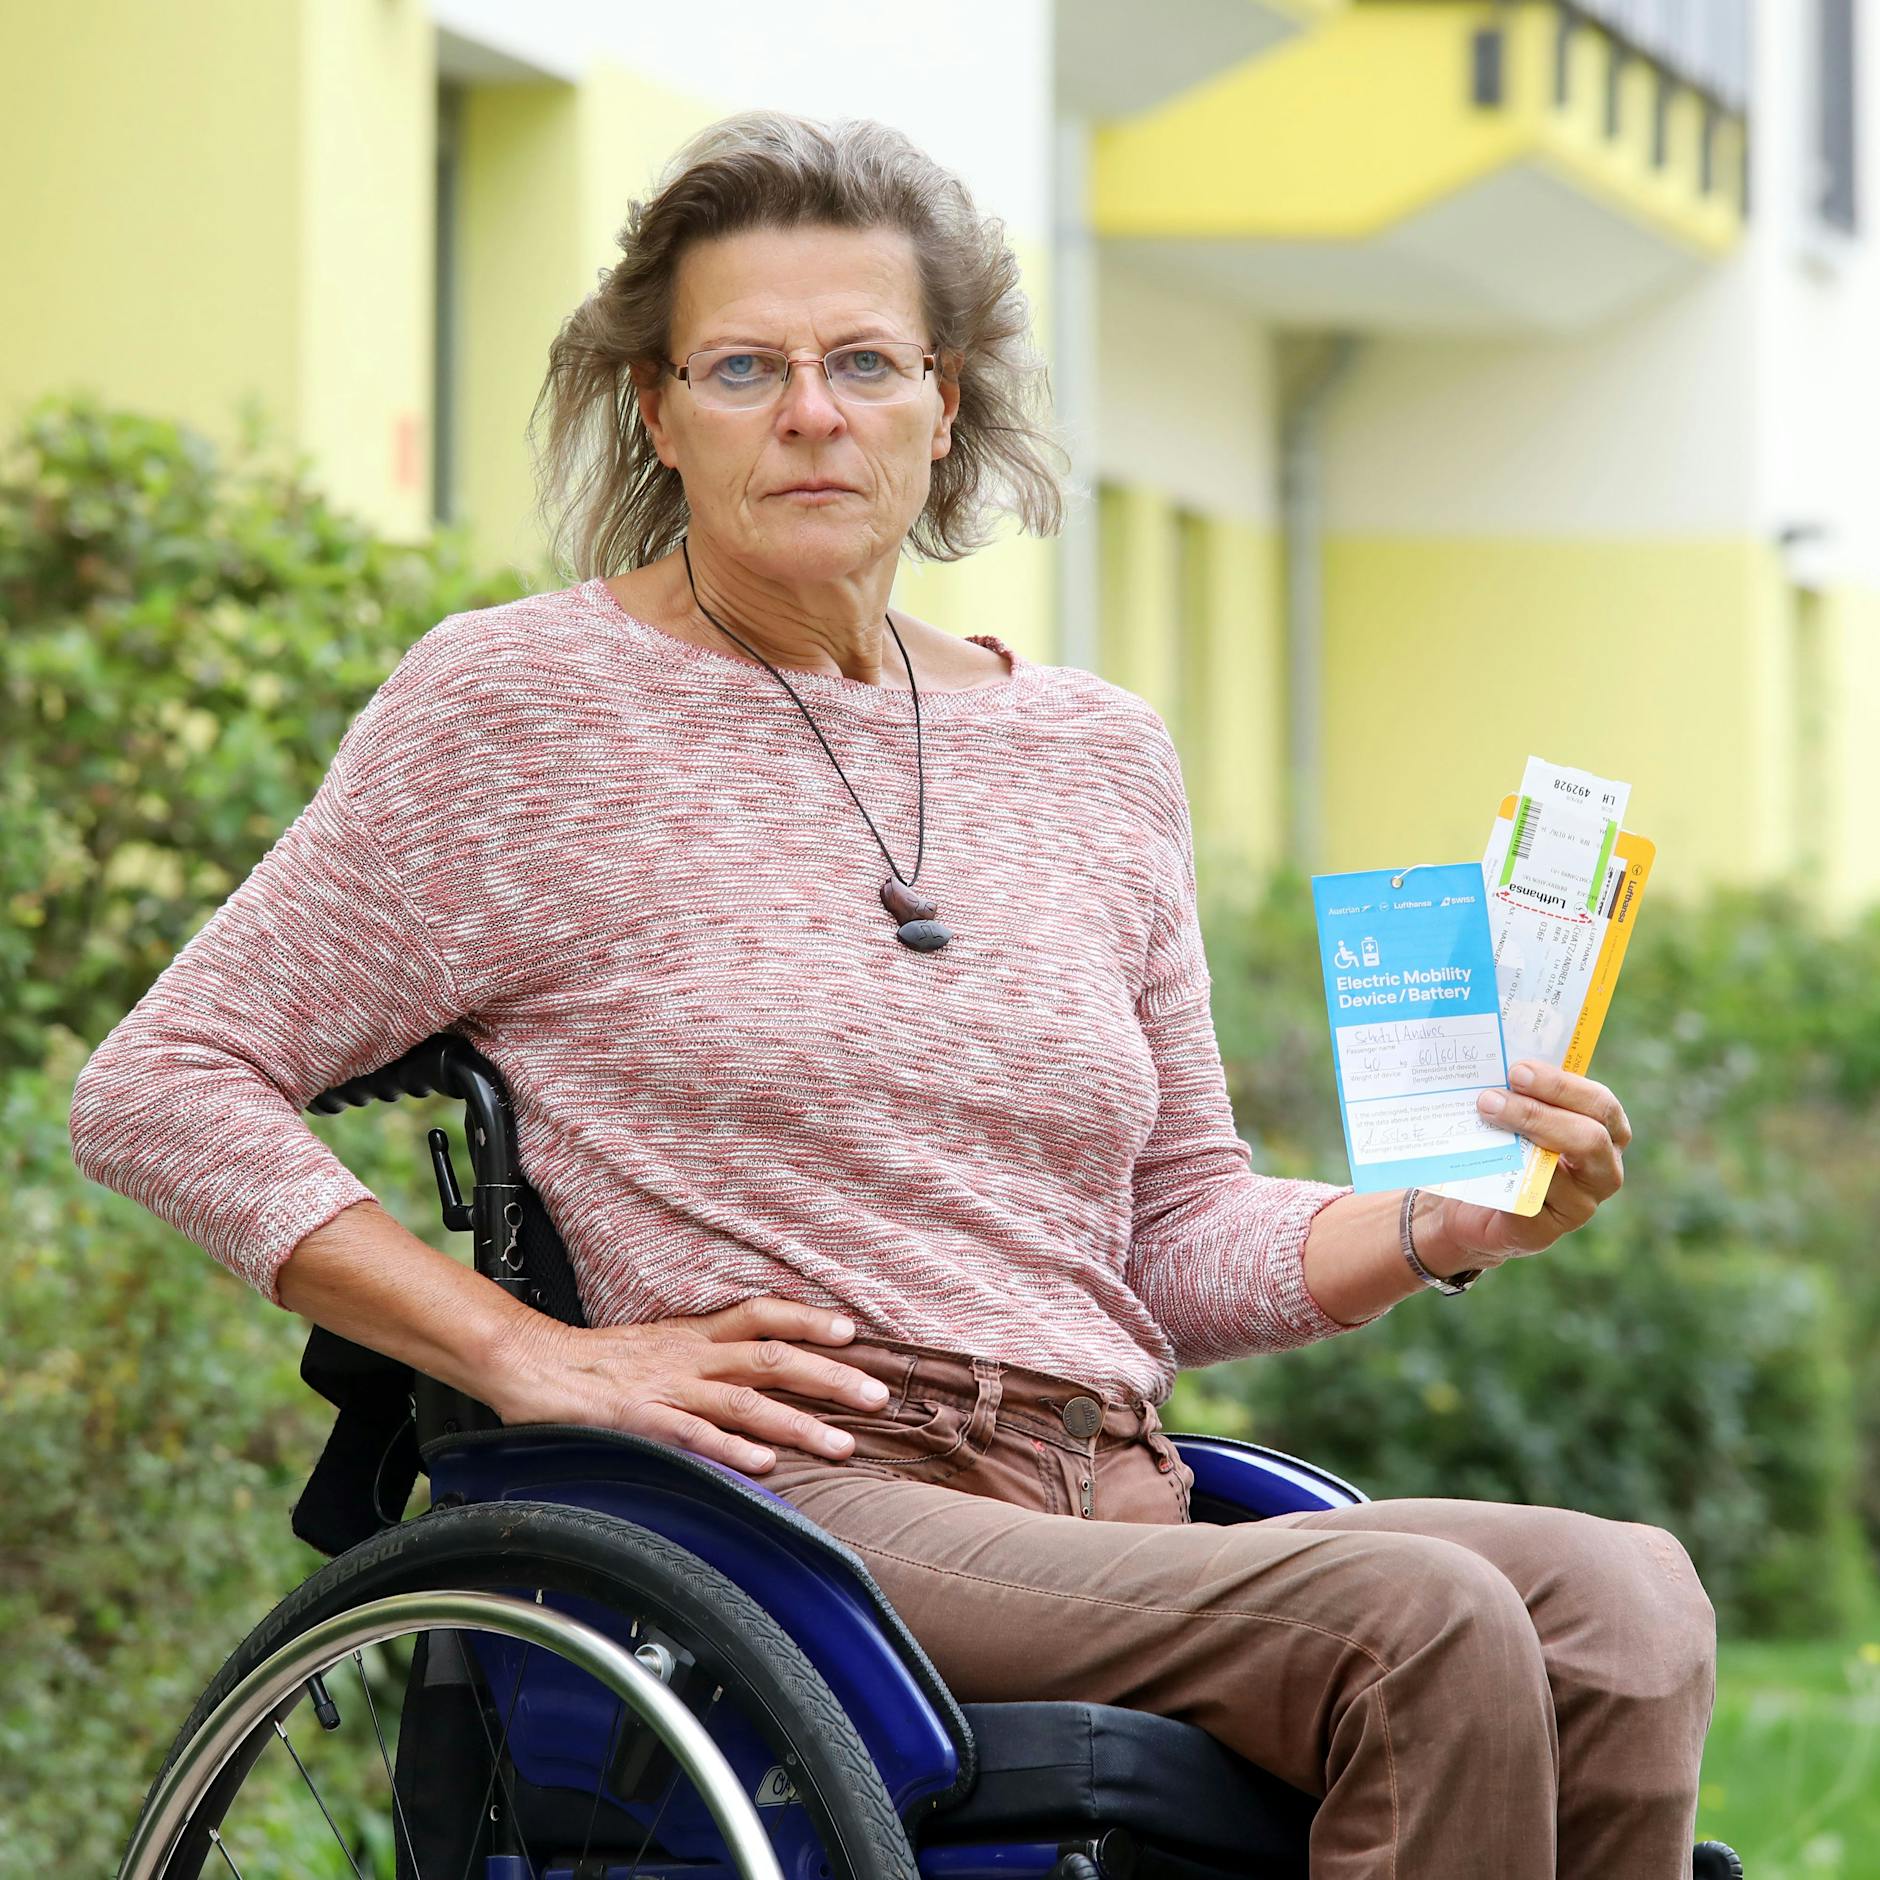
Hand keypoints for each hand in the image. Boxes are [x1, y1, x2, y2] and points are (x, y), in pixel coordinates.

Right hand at [485, 1295, 893, 1473]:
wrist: (529, 1364)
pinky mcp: (641, 1421)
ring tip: (843, 1445)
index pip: (763, 1315)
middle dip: (830, 1376)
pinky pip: (694, 1435)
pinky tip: (765, 1465)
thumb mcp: (659, 1348)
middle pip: (772, 1357)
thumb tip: (752, 1376)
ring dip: (799, 1423)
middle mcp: (690, 1356)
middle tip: (877, 1395)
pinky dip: (732, 1449)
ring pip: (746, 1401)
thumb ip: (703, 1360)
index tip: (854, 1332)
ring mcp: (668, 1389)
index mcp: (694, 1335)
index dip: (809, 1319)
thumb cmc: (594, 1363)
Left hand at [1423, 1060, 1632, 1271]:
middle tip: (1491, 1097)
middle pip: (1588, 1137)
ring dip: (1518, 1138)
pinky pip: (1529, 1201)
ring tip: (1484, 1115)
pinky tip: (1481, 1156)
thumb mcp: (1521, 1113)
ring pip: (1559, 1169)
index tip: (1517, 1069)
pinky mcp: (1545, 1231)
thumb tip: (1495, 1058)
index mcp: (1607, 1132)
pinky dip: (1503, 1175)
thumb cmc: (1506, 1145)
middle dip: (1538, 1113)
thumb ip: (1523, 1091)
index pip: (1600, 1105)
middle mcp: (1603, 1169)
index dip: (1561, 1085)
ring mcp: (1579, 1204)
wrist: (1475, 1205)